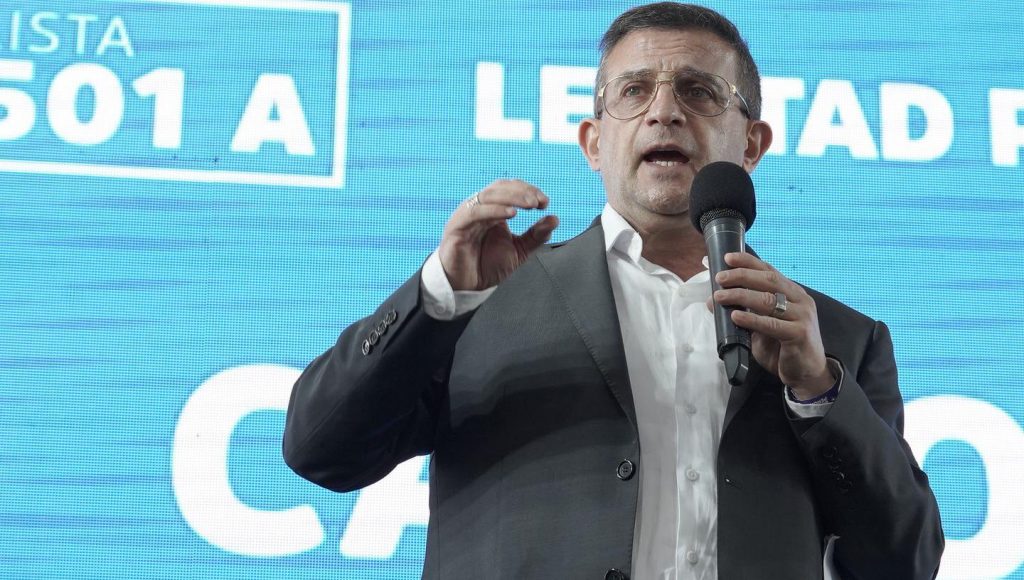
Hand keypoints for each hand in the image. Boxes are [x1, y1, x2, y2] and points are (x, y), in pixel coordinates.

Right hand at [438, 179, 558, 290]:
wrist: (467, 288)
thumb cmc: (487, 267)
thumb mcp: (519, 251)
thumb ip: (535, 235)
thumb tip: (555, 219)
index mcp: (493, 210)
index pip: (510, 189)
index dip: (528, 190)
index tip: (545, 202)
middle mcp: (479, 208)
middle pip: (500, 187)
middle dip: (522, 191)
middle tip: (539, 201)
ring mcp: (466, 215)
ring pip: (489, 196)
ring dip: (512, 197)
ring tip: (530, 204)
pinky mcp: (456, 227)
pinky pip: (475, 212)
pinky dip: (494, 210)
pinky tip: (511, 214)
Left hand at [710, 252, 833, 396]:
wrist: (806, 373)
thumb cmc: (782, 347)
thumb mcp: (761, 326)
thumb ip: (744, 312)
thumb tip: (713, 300)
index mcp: (792, 293)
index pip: (769, 270)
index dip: (748, 262)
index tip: (728, 257)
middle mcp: (800, 300)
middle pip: (769, 280)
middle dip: (741, 276)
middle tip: (720, 278)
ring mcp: (802, 316)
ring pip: (769, 300)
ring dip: (741, 296)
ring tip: (720, 297)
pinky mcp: (800, 334)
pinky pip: (772, 324)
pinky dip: (752, 319)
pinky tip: (735, 316)